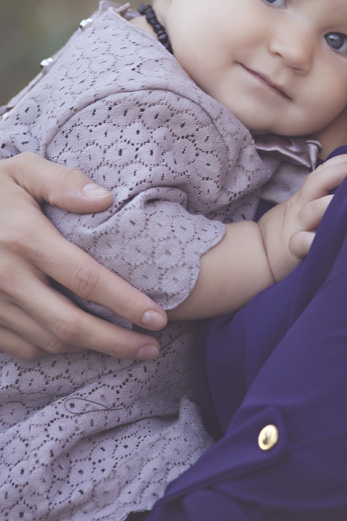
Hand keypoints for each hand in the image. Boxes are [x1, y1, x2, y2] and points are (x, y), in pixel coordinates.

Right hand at [0, 153, 166, 360]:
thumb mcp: (23, 170)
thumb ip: (64, 182)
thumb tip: (105, 199)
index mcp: (23, 238)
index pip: (86, 280)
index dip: (125, 303)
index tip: (157, 316)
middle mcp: (5, 276)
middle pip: (71, 324)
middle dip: (117, 342)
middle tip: (152, 347)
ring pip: (49, 341)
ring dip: (90, 349)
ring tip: (126, 345)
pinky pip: (24, 347)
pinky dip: (56, 349)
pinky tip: (81, 342)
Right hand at [258, 153, 346, 281]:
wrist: (260, 252)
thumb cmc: (292, 227)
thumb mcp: (303, 205)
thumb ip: (323, 192)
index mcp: (306, 196)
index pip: (322, 172)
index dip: (341, 161)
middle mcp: (303, 208)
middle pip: (316, 183)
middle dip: (339, 171)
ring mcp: (298, 227)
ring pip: (310, 211)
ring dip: (327, 204)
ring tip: (345, 198)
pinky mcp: (293, 249)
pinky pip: (300, 242)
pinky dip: (310, 241)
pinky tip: (322, 240)